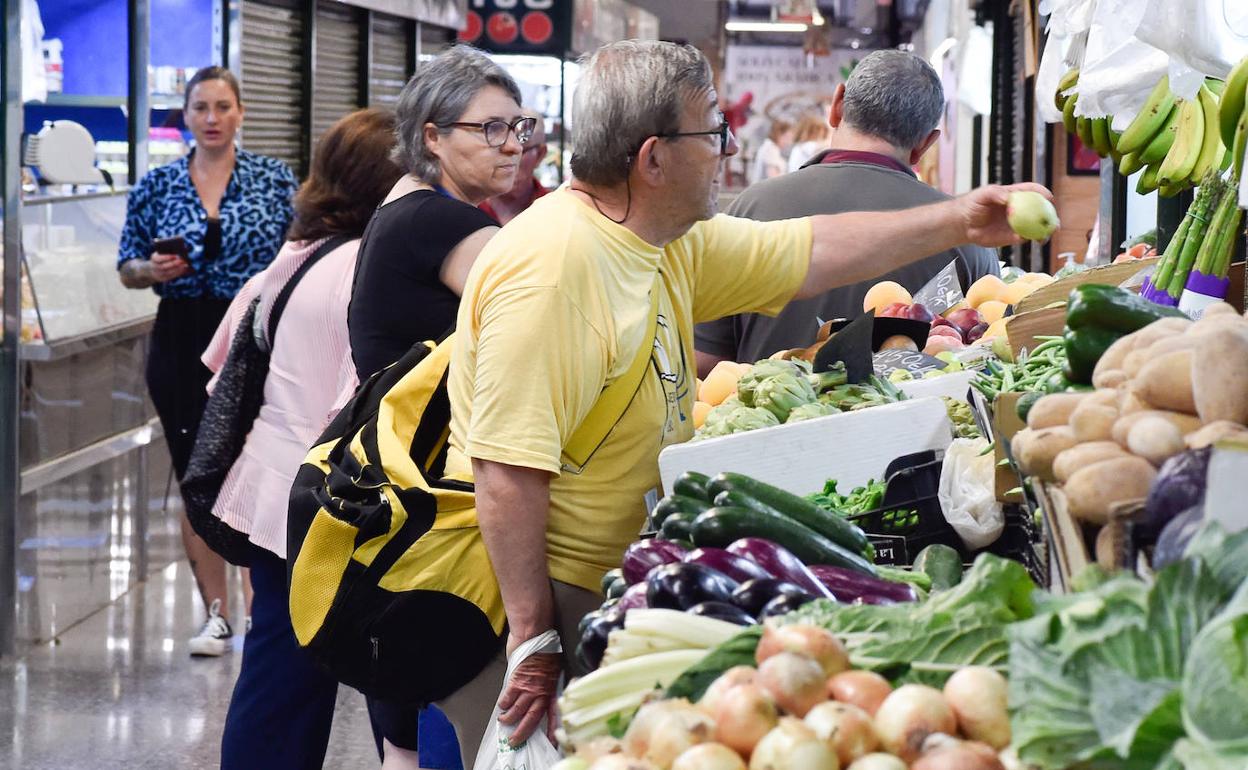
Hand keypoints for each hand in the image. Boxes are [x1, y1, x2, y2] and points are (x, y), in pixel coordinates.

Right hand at [149, 251, 190, 282]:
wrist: (153, 268)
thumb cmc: (161, 258)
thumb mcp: (162, 254)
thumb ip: (167, 252)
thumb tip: (179, 251)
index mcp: (153, 259)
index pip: (158, 258)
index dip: (167, 257)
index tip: (176, 255)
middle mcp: (154, 267)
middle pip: (164, 266)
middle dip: (174, 264)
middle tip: (183, 260)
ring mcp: (158, 274)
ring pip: (168, 272)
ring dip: (178, 269)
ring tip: (185, 264)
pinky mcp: (163, 279)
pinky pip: (171, 276)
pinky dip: (178, 272)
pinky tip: (184, 269)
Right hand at [497, 632, 562, 747]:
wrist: (535, 635)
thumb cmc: (545, 648)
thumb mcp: (552, 669)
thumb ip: (545, 683)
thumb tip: (538, 693)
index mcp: (552, 689)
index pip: (554, 714)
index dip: (553, 729)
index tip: (551, 742)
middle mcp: (541, 691)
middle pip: (532, 718)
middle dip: (523, 732)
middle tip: (515, 740)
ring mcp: (528, 687)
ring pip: (517, 710)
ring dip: (509, 718)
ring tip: (504, 721)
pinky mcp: (517, 680)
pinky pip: (508, 697)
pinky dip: (503, 704)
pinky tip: (501, 706)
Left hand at [957, 183, 1054, 247]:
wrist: (964, 223)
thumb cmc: (974, 204)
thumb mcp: (983, 194)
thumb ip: (994, 193)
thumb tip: (1008, 198)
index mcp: (1017, 195)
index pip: (1034, 192)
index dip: (1043, 193)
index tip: (1048, 198)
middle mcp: (1022, 209)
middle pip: (1042, 211)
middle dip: (1051, 216)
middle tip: (1053, 222)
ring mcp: (1019, 223)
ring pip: (1037, 227)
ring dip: (1044, 231)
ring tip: (1046, 235)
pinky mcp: (1013, 236)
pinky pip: (1023, 238)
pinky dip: (1026, 239)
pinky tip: (1024, 239)